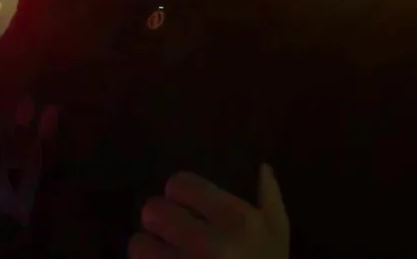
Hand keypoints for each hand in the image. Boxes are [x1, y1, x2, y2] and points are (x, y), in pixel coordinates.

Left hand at [129, 166, 288, 258]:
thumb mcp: (278, 237)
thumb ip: (270, 199)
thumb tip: (262, 167)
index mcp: (237, 221)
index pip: (179, 183)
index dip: (178, 194)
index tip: (186, 208)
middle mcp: (209, 244)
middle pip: (151, 210)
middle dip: (159, 223)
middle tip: (172, 236)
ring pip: (138, 245)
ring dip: (148, 253)